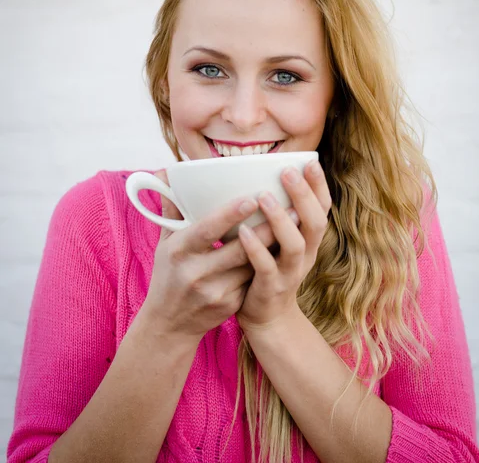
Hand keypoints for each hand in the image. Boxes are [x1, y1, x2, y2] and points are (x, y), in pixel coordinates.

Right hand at [139, 170, 300, 342]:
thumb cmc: (169, 273)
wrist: (169, 324)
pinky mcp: (230, 306)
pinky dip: (268, 264)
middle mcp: (196, 272)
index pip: (207, 230)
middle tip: (293, 206)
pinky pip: (253, 280)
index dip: (230, 215)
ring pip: (252, 265)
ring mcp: (214, 292)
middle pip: (239, 249)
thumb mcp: (164, 243)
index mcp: (179, 250)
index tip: (253, 198)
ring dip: (274, 246)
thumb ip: (171, 209)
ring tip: (297, 224)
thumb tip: (166, 172)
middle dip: (267, 228)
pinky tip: (286, 250)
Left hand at [236, 160, 331, 332]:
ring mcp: (290, 272)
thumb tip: (262, 176)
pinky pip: (266, 267)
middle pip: (315, 223)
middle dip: (303, 196)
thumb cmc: (269, 268)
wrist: (267, 317)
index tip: (310, 162)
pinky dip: (256, 248)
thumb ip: (279, 215)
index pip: (323, 209)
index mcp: (310, 239)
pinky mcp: (271, 288)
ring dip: (280, 219)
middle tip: (287, 171)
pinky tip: (243, 231)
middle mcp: (307, 254)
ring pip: (295, 244)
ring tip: (264, 196)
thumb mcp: (281, 241)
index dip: (320, 186)